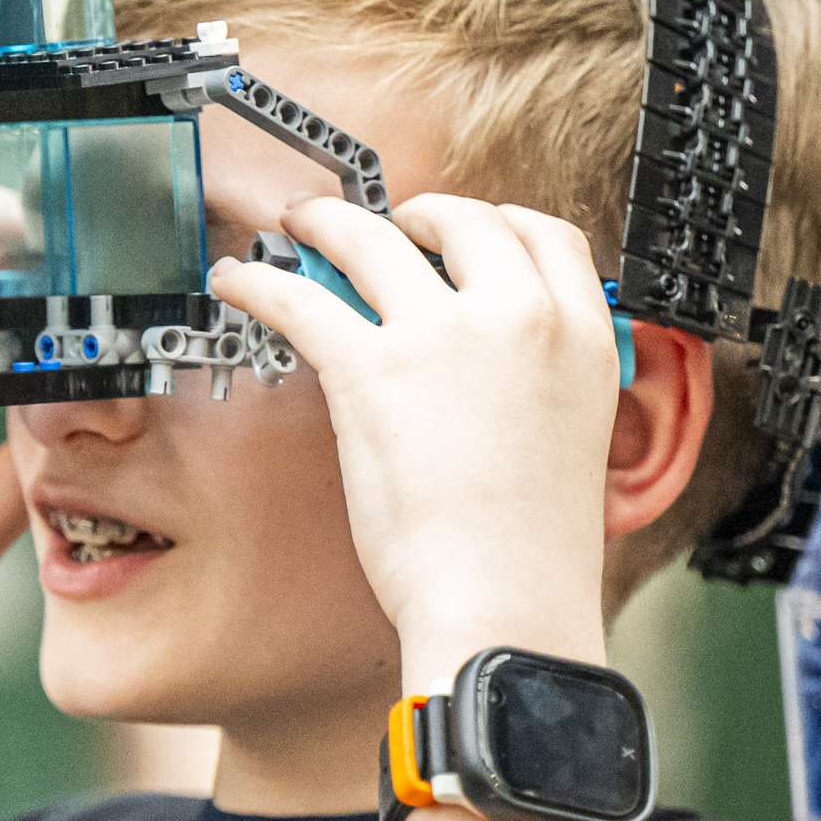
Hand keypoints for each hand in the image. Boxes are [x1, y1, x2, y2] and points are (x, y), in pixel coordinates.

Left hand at [207, 194, 621, 686]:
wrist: (506, 606)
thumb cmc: (531, 554)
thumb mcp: (573, 440)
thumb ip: (542, 384)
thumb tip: (488, 369)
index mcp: (583, 336)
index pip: (546, 236)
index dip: (495, 223)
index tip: (459, 232)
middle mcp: (521, 317)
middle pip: (460, 220)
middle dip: (411, 214)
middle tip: (378, 228)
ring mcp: (445, 335)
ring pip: (371, 239)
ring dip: (326, 223)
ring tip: (298, 226)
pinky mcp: (373, 368)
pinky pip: (300, 298)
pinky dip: (258, 282)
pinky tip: (237, 283)